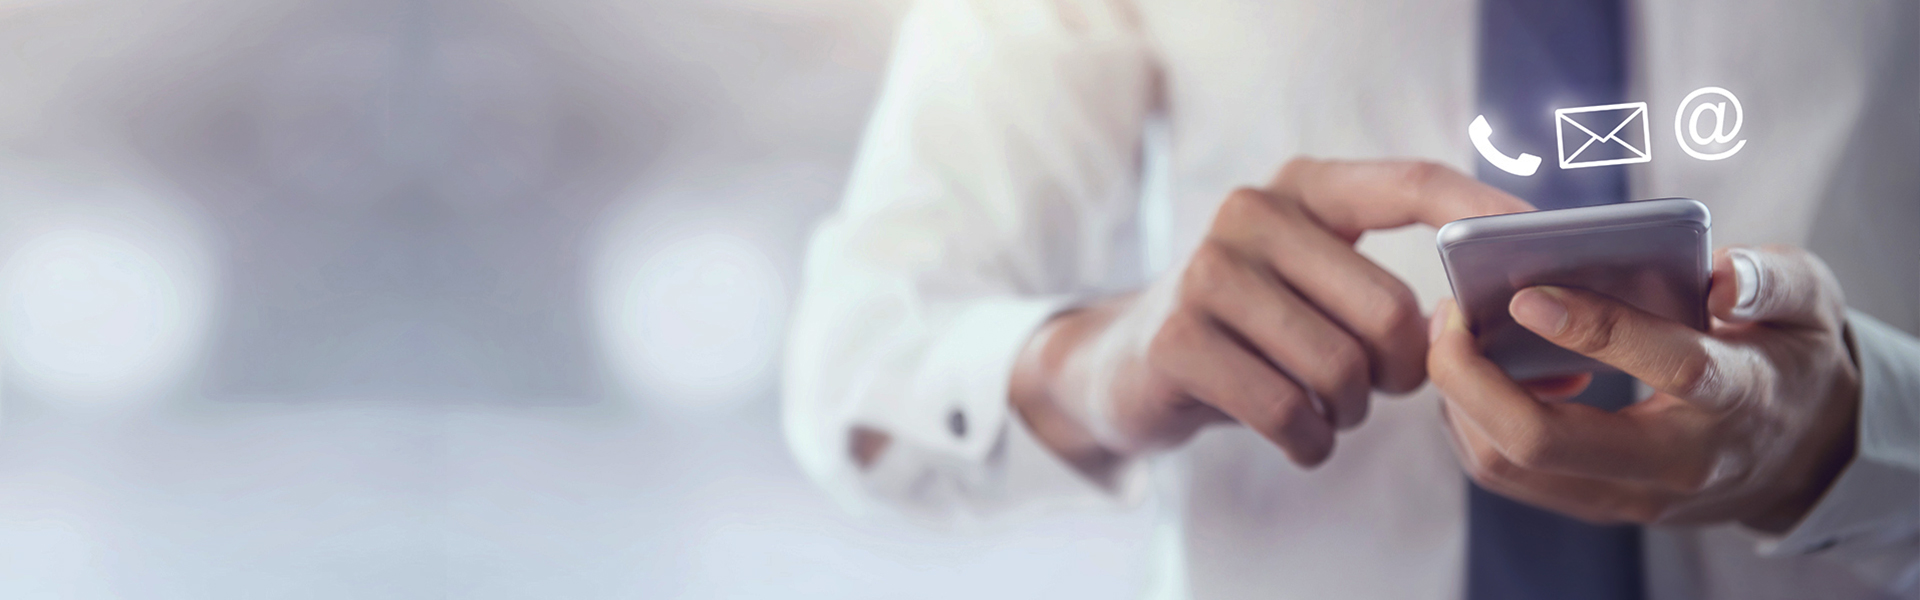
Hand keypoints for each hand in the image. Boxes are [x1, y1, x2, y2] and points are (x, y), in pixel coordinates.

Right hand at [1011, 158, 1529, 479]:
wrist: (1127, 365)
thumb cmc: (1253, 330)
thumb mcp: (1315, 286)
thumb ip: (1391, 287)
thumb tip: (1512, 330)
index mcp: (1301, 188)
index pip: (1408, 184)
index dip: (1477, 212)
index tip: (1535, 243)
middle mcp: (1250, 213)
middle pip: (1387, 311)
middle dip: (1403, 372)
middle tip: (1383, 388)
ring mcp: (1207, 272)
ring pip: (1339, 368)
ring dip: (1350, 412)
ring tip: (1330, 409)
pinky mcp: (1179, 339)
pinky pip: (1287, 410)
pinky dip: (1309, 441)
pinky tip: (1300, 436)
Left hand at [1428, 245, 1861, 530]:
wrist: (1802, 454)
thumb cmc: (1791, 359)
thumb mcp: (1807, 304)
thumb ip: (1771, 281)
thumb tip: (1720, 275)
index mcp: (1739, 398)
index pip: (1669, 367)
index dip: (1596, 329)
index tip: (1528, 293)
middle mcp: (1677, 462)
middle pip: (1546, 443)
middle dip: (1473, 378)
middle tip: (1450, 311)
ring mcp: (1630, 495)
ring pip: (1510, 466)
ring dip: (1461, 399)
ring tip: (1454, 332)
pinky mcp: (1596, 501)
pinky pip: (1509, 471)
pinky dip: (1475, 420)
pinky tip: (1477, 369)